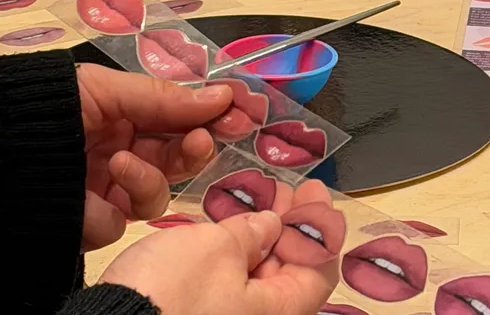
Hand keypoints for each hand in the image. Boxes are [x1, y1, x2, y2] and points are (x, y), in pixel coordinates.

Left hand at [77, 63, 233, 250]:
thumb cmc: (48, 109)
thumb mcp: (106, 89)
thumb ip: (165, 98)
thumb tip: (223, 96)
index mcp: (127, 116)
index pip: (181, 119)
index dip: (211, 117)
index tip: (239, 113)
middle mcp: (124, 152)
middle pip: (180, 159)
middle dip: (194, 149)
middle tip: (199, 141)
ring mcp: (110, 190)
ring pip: (158, 194)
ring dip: (147, 177)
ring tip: (119, 163)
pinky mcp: (95, 223)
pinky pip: (123, 219)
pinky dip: (110, 204)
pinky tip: (92, 191)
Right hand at [100, 201, 337, 314]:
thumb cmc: (170, 291)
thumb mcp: (218, 248)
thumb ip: (252, 232)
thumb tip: (270, 226)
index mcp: (279, 311)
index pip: (319, 267)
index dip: (318, 226)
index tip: (313, 192)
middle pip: (290, 270)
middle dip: (287, 224)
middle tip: (282, 188)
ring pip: (258, 274)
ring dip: (260, 234)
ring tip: (255, 198)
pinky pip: (230, 282)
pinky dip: (233, 252)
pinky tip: (226, 225)